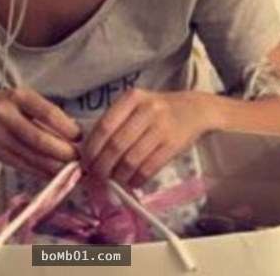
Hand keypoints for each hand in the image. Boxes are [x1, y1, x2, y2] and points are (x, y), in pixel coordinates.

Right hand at [0, 87, 80, 177]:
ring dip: (54, 166)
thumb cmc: (2, 103)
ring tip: (70, 169)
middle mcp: (6, 116)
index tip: (80, 137)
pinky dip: (40, 172)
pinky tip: (52, 174)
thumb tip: (72, 132)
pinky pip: (22, 165)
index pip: (47, 113)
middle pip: (39, 139)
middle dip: (62, 152)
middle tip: (79, 158)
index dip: (66, 128)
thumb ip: (44, 112)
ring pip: (32, 156)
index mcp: (17, 97)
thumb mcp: (22, 98)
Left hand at [81, 89, 208, 188]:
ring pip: (131, 160)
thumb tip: (90, 154)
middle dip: (102, 167)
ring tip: (114, 182)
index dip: (92, 149)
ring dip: (118, 177)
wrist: (194, 109)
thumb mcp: (135, 106)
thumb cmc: (157, 110)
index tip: (85, 164)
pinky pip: (148, 168)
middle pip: (116, 145)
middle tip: (96, 178)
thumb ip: (114, 124)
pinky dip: (136, 180)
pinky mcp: (173, 144)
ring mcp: (161, 126)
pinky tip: (131, 182)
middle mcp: (146, 109)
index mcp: (131, 98)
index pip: (104, 126)